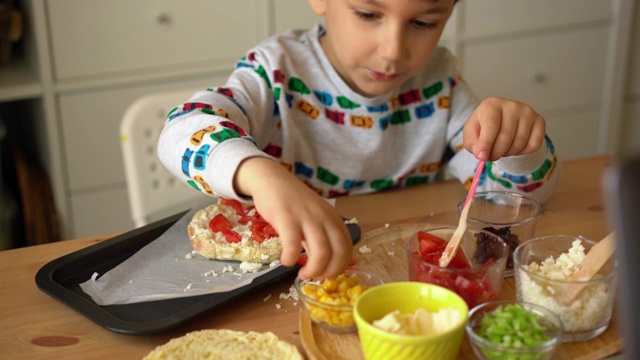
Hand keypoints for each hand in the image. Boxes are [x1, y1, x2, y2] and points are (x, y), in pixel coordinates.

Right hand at [234, 157, 352, 279]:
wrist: (272, 180)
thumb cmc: (293, 202)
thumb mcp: (315, 216)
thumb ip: (322, 236)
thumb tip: (326, 264)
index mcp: (333, 219)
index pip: (347, 248)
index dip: (340, 267)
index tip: (328, 274)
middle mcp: (324, 218)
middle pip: (339, 252)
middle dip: (329, 271)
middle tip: (316, 277)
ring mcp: (307, 217)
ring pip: (321, 251)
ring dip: (313, 270)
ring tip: (302, 274)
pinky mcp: (287, 217)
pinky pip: (293, 244)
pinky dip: (291, 259)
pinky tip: (286, 261)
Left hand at [463, 97, 545, 161]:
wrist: (502, 119)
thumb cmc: (484, 126)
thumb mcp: (471, 132)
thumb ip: (471, 143)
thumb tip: (481, 153)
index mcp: (492, 105)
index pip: (491, 126)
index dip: (486, 144)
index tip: (482, 157)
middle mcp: (512, 105)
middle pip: (506, 137)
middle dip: (496, 153)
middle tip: (490, 156)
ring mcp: (528, 112)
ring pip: (520, 143)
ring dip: (508, 153)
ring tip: (501, 149)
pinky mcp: (539, 121)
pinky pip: (534, 145)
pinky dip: (523, 152)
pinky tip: (514, 146)